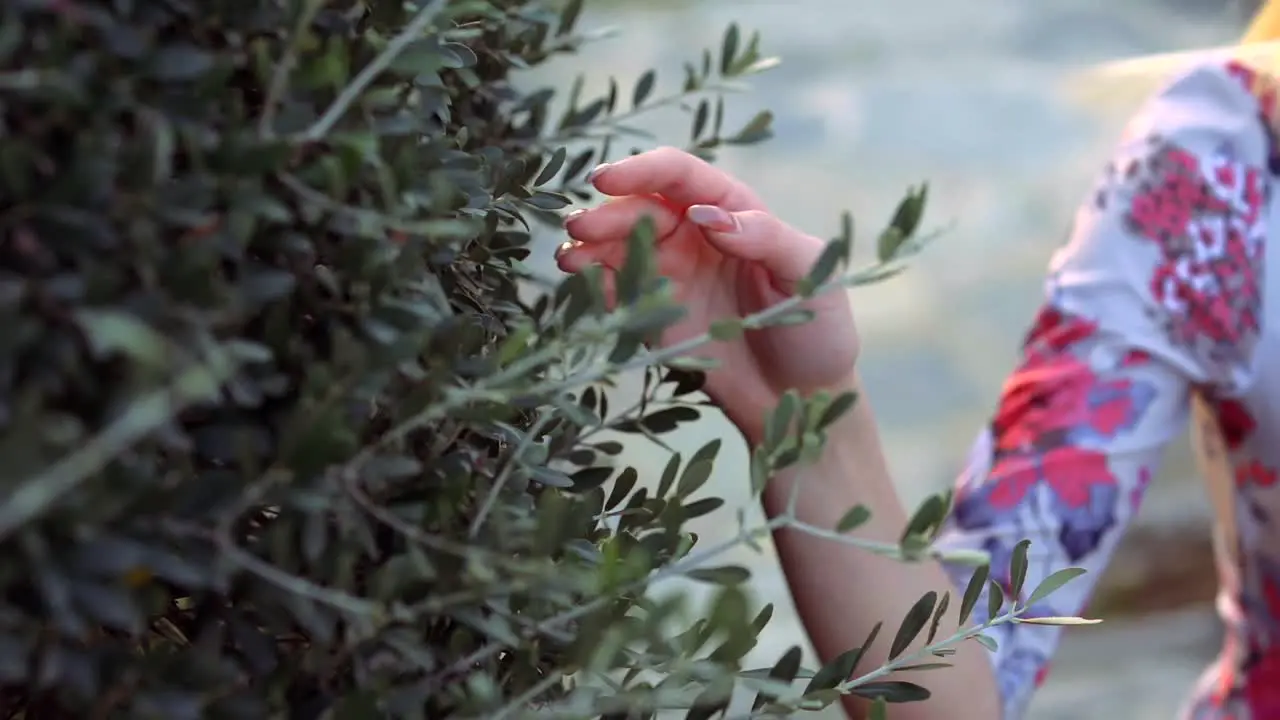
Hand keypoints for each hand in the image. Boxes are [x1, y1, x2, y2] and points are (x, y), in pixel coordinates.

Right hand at [555, 147, 859, 441]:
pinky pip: (617, 289)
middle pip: (641, 208)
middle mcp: (696, 234)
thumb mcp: (811, 277)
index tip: (607, 180)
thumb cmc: (819, 330)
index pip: (682, 176)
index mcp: (735, 210)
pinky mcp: (655, 313)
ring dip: (590, 246)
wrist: (802, 398)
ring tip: (570, 259)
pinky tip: (581, 285)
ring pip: (620, 245)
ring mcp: (672, 273)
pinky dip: (594, 283)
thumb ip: (766, 238)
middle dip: (607, 213)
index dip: (643, 170)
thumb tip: (707, 216)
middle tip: (580, 227)